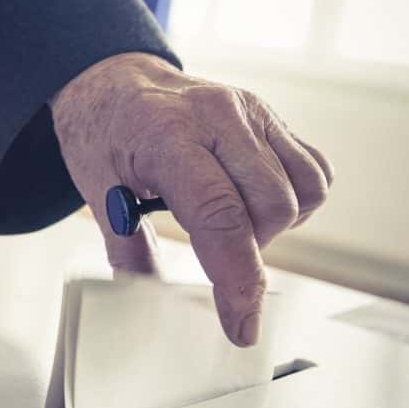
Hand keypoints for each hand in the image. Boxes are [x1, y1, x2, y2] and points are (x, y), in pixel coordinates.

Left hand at [51, 53, 332, 346]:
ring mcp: (250, 111)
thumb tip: (144, 302)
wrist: (112, 81)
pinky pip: (313, 171)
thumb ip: (125, 247)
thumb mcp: (95, 187)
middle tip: (209, 247)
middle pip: (270, 209)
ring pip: (301, 192)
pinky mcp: (270, 114)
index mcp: (168, 135)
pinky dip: (295, 199)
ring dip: (273, 225)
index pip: (220, 216)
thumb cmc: (102, 132)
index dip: (235, 279)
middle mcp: (218, 116)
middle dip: (248, 249)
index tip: (240, 325)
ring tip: (228, 220)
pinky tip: (253, 200)